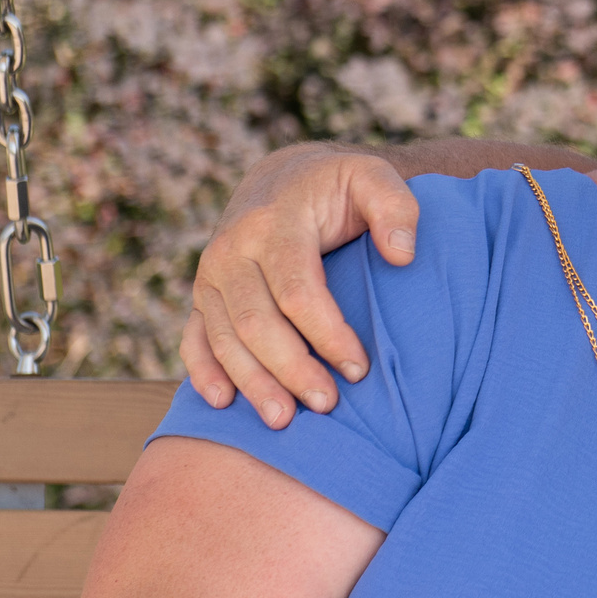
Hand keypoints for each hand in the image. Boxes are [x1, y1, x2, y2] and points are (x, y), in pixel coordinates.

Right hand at [180, 144, 419, 428]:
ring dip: (252, 382)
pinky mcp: (202, 295)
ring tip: (284, 420)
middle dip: (291, 369)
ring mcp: (211, 275)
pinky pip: (194, 338)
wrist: (284, 177)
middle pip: (256, 322)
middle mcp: (233, 249)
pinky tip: (223, 402)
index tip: (360, 368)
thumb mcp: (373, 178)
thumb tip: (402, 256)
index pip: (298, 291)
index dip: (328, 334)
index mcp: (275, 222)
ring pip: (224, 338)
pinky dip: (203, 372)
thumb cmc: (338, 187)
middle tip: (327, 404)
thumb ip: (396, 207)